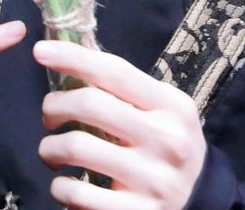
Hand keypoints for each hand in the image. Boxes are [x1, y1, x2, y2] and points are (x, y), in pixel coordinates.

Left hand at [34, 40, 206, 209]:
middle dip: (55, 105)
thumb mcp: (164, 111)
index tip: (42, 50)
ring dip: (50, 148)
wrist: (202, 201)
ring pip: (76, 147)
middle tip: (49, 114)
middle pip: (91, 104)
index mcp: (171, 106)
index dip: (73, 57)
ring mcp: (150, 180)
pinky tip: (65, 184)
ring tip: (51, 152)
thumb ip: (128, 92)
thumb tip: (73, 66)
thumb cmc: (170, 145)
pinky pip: (77, 194)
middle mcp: (165, 139)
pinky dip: (60, 187)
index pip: (115, 71)